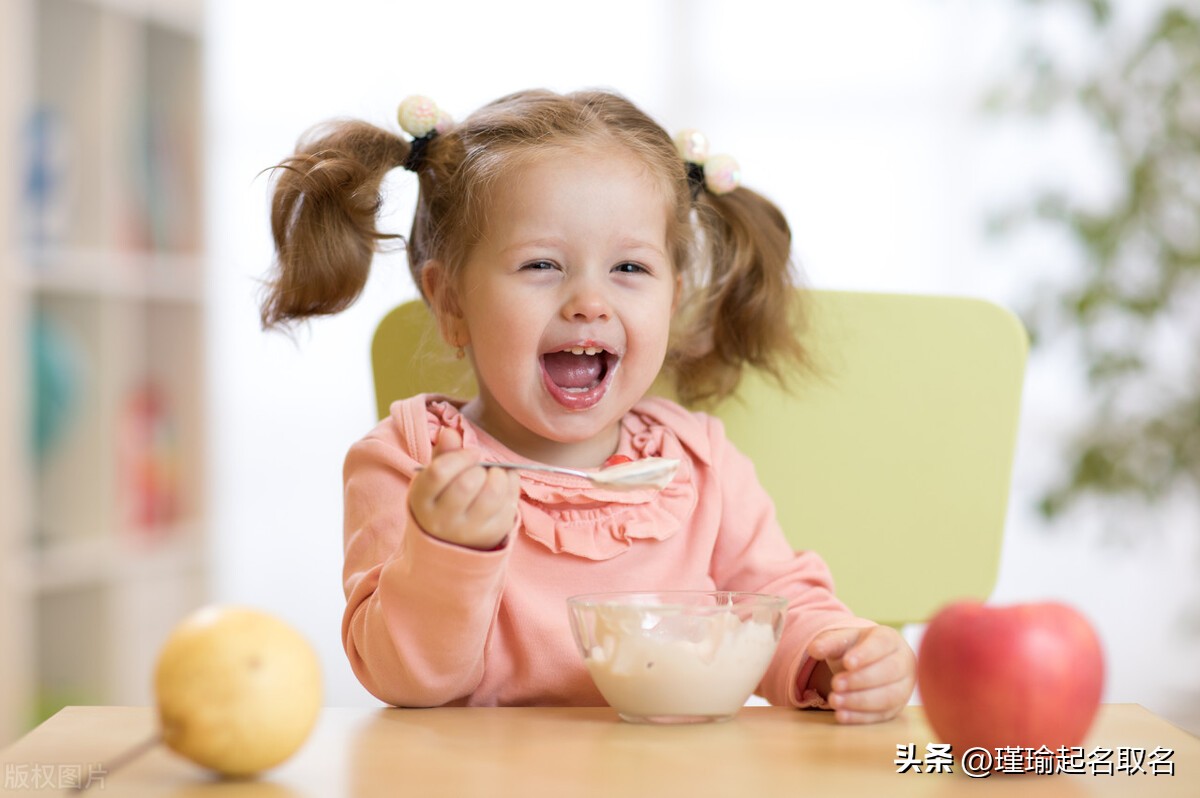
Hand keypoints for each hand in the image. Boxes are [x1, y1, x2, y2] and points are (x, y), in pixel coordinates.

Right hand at [408, 428, 519, 549]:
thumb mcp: (434, 478)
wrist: (450, 542)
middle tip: (483, 468)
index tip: (473, 453)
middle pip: (467, 484)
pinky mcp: (491, 535)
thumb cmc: (442, 500)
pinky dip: (512, 487)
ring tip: (496, 474)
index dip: (461, 456)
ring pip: (492, 494)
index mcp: (422, 500)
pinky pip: (509, 505)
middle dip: (481, 468)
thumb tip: (450, 433)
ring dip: (500, 476)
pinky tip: (505, 485)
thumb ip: (443, 454)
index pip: (439, 472)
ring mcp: (467, 531)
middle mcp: (441, 520)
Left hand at [806, 625, 915, 723]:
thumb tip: (814, 649)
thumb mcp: (843, 640)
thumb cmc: (856, 649)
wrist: (868, 664)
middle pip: (889, 672)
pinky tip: (841, 715)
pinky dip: (861, 717)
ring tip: (834, 700)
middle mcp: (903, 662)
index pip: (882, 645)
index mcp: (890, 639)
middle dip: (861, 680)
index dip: (865, 654)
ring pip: (888, 697)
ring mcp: (903, 687)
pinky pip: (882, 715)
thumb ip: (829, 642)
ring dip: (859, 701)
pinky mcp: (896, 708)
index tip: (847, 663)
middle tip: (835, 684)